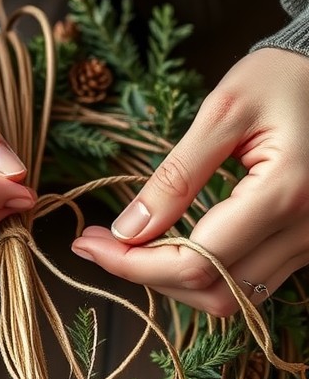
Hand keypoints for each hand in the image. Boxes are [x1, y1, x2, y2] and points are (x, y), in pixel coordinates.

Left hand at [71, 47, 308, 314]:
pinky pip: (248, 285)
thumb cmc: (280, 80)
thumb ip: (176, 176)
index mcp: (285, 193)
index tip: (90, 242)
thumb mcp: (222, 112)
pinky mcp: (305, 248)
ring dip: (174, 282)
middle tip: (101, 243)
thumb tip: (127, 231)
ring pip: (231, 299)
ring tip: (131, 247)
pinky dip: (203, 275)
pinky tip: (170, 247)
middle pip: (213, 291)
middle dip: (147, 275)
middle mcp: (305, 231)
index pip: (198, 262)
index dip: (135, 263)